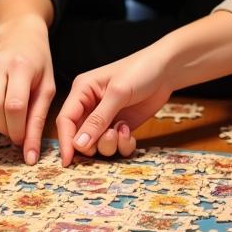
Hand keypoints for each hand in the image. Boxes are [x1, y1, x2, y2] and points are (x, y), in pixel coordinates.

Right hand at [0, 17, 55, 163]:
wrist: (19, 35)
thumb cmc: (39, 64)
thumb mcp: (46, 89)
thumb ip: (38, 122)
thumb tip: (30, 156)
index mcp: (21, 66)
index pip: (15, 106)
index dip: (18, 129)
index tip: (22, 139)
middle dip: (5, 128)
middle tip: (16, 131)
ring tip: (9, 118)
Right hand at [56, 48, 173, 165]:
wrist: (166, 70)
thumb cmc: (140, 71)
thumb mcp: (117, 94)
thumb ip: (98, 120)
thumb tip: (79, 144)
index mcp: (82, 91)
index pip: (65, 120)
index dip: (65, 141)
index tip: (67, 161)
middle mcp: (90, 105)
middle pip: (80, 136)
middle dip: (93, 143)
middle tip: (110, 136)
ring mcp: (105, 117)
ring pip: (97, 144)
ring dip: (110, 144)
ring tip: (122, 130)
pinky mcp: (120, 125)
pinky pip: (115, 145)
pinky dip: (122, 144)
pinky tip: (129, 131)